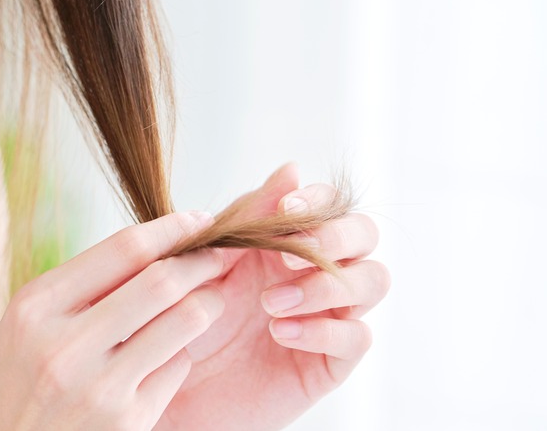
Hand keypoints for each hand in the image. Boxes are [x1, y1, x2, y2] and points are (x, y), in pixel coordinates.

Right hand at [0, 211, 229, 429]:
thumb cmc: (19, 382)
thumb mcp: (30, 324)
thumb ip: (85, 286)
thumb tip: (161, 246)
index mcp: (36, 306)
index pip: (124, 249)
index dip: (173, 229)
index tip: (200, 220)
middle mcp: (64, 345)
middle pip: (162, 282)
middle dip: (202, 261)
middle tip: (219, 254)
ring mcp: (98, 388)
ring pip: (184, 321)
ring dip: (207, 303)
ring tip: (209, 299)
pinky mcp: (127, 421)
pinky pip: (178, 367)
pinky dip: (180, 353)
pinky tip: (168, 355)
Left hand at [155, 163, 390, 430]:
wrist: (173, 377)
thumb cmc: (191, 314)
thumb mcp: (214, 260)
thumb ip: (250, 216)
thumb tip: (291, 168)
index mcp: (293, 242)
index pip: (331, 204)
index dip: (319, 201)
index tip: (286, 210)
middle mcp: (321, 272)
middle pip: (365, 235)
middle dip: (334, 237)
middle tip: (286, 256)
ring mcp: (332, 314)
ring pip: (373, 280)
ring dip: (325, 284)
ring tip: (270, 303)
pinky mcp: (333, 360)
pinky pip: (356, 336)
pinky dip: (320, 329)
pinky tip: (279, 331)